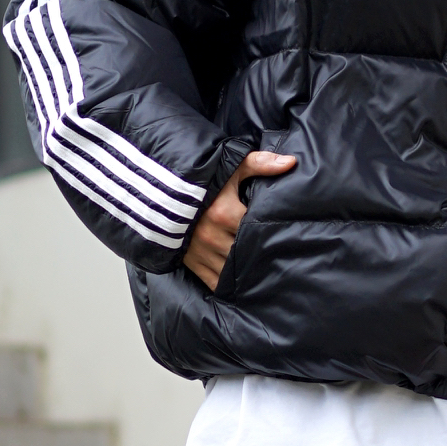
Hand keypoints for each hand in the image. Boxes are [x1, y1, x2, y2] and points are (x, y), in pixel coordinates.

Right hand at [185, 149, 296, 291]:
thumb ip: (259, 163)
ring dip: (244, 270)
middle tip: (275, 254)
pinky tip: (240, 281)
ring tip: (258, 268)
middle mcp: (211, 236)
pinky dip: (228, 283)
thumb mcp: (229, 166)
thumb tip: (291, 162)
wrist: (155, 190)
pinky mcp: (190, 262)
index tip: (281, 233)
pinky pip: (214, 282)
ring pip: (232, 271)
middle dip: (259, 252)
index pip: (257, 229)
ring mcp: (199, 251)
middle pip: (246, 252)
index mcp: (224, 212)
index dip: (270, 232)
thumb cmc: (198, 178)